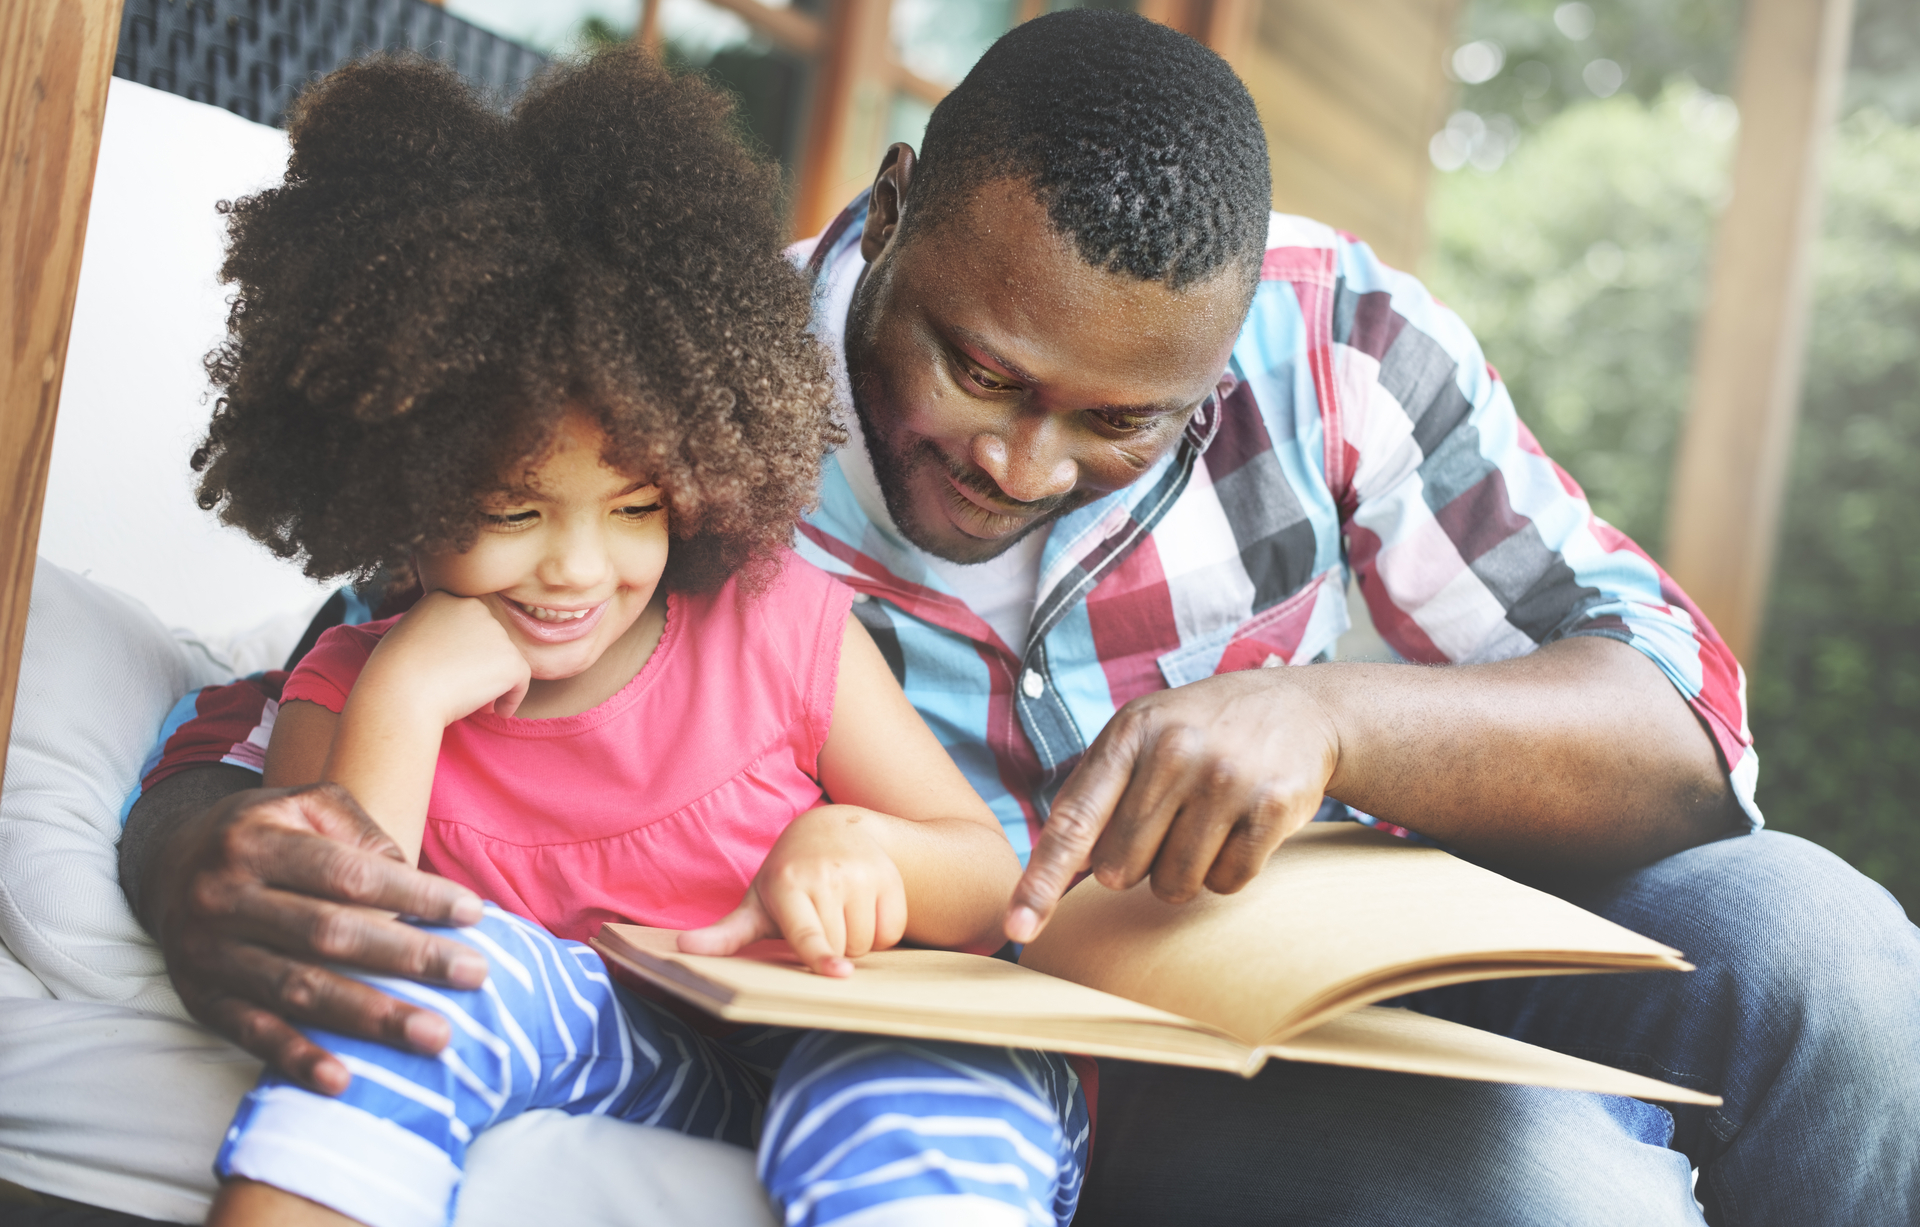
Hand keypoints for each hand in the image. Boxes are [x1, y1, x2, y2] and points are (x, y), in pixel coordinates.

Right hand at [147, 782, 487, 1093]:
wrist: (166, 866)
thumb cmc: (264, 833)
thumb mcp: (303, 805)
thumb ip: (360, 830)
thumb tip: (412, 878)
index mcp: (256, 842)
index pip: (349, 873)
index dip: (413, 894)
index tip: (473, 913)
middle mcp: (224, 897)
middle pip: (330, 934)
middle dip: (409, 958)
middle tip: (475, 975)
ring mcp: (209, 953)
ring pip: (299, 990)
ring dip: (370, 1018)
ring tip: (435, 1036)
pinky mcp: (201, 999)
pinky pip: (253, 1033)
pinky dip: (296, 1059)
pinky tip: (343, 1080)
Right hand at [362, 589, 530, 722]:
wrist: (400, 694)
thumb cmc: (394, 674)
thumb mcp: (408, 636)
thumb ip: (435, 630)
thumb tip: (461, 648)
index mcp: (445, 596)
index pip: (466, 623)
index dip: (463, 650)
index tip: (450, 671)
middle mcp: (474, 606)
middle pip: (488, 639)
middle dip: (481, 664)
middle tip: (463, 688)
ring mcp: (495, 631)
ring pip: (504, 660)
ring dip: (493, 681)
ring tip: (471, 700)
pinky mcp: (511, 658)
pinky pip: (521, 681)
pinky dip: (511, 698)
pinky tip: (495, 711)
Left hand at [679, 806, 908, 976]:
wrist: (831, 829)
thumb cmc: (787, 876)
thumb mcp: (756, 902)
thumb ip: (726, 933)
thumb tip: (684, 947)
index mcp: (789, 886)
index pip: (808, 932)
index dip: (821, 956)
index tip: (838, 973)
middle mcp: (826, 876)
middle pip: (839, 947)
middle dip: (831, 952)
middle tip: (819, 924)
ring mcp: (861, 874)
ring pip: (867, 942)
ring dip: (856, 943)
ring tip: (839, 916)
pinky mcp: (889, 877)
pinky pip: (892, 930)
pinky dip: (881, 932)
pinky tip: (863, 911)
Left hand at [1005, 669, 1339, 941]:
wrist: (1301, 708)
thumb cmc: (1201, 730)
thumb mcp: (1141, 733)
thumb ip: (1093, 792)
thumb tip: (1063, 868)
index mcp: (1130, 733)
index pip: (1073, 821)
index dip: (1042, 881)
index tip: (1017, 927)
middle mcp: (1175, 752)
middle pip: (1122, 869)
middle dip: (1135, 864)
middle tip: (1166, 822)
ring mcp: (1226, 779)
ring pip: (1174, 885)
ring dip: (1181, 873)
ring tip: (1203, 824)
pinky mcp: (1272, 808)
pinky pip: (1226, 883)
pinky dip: (1226, 871)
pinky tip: (1238, 828)